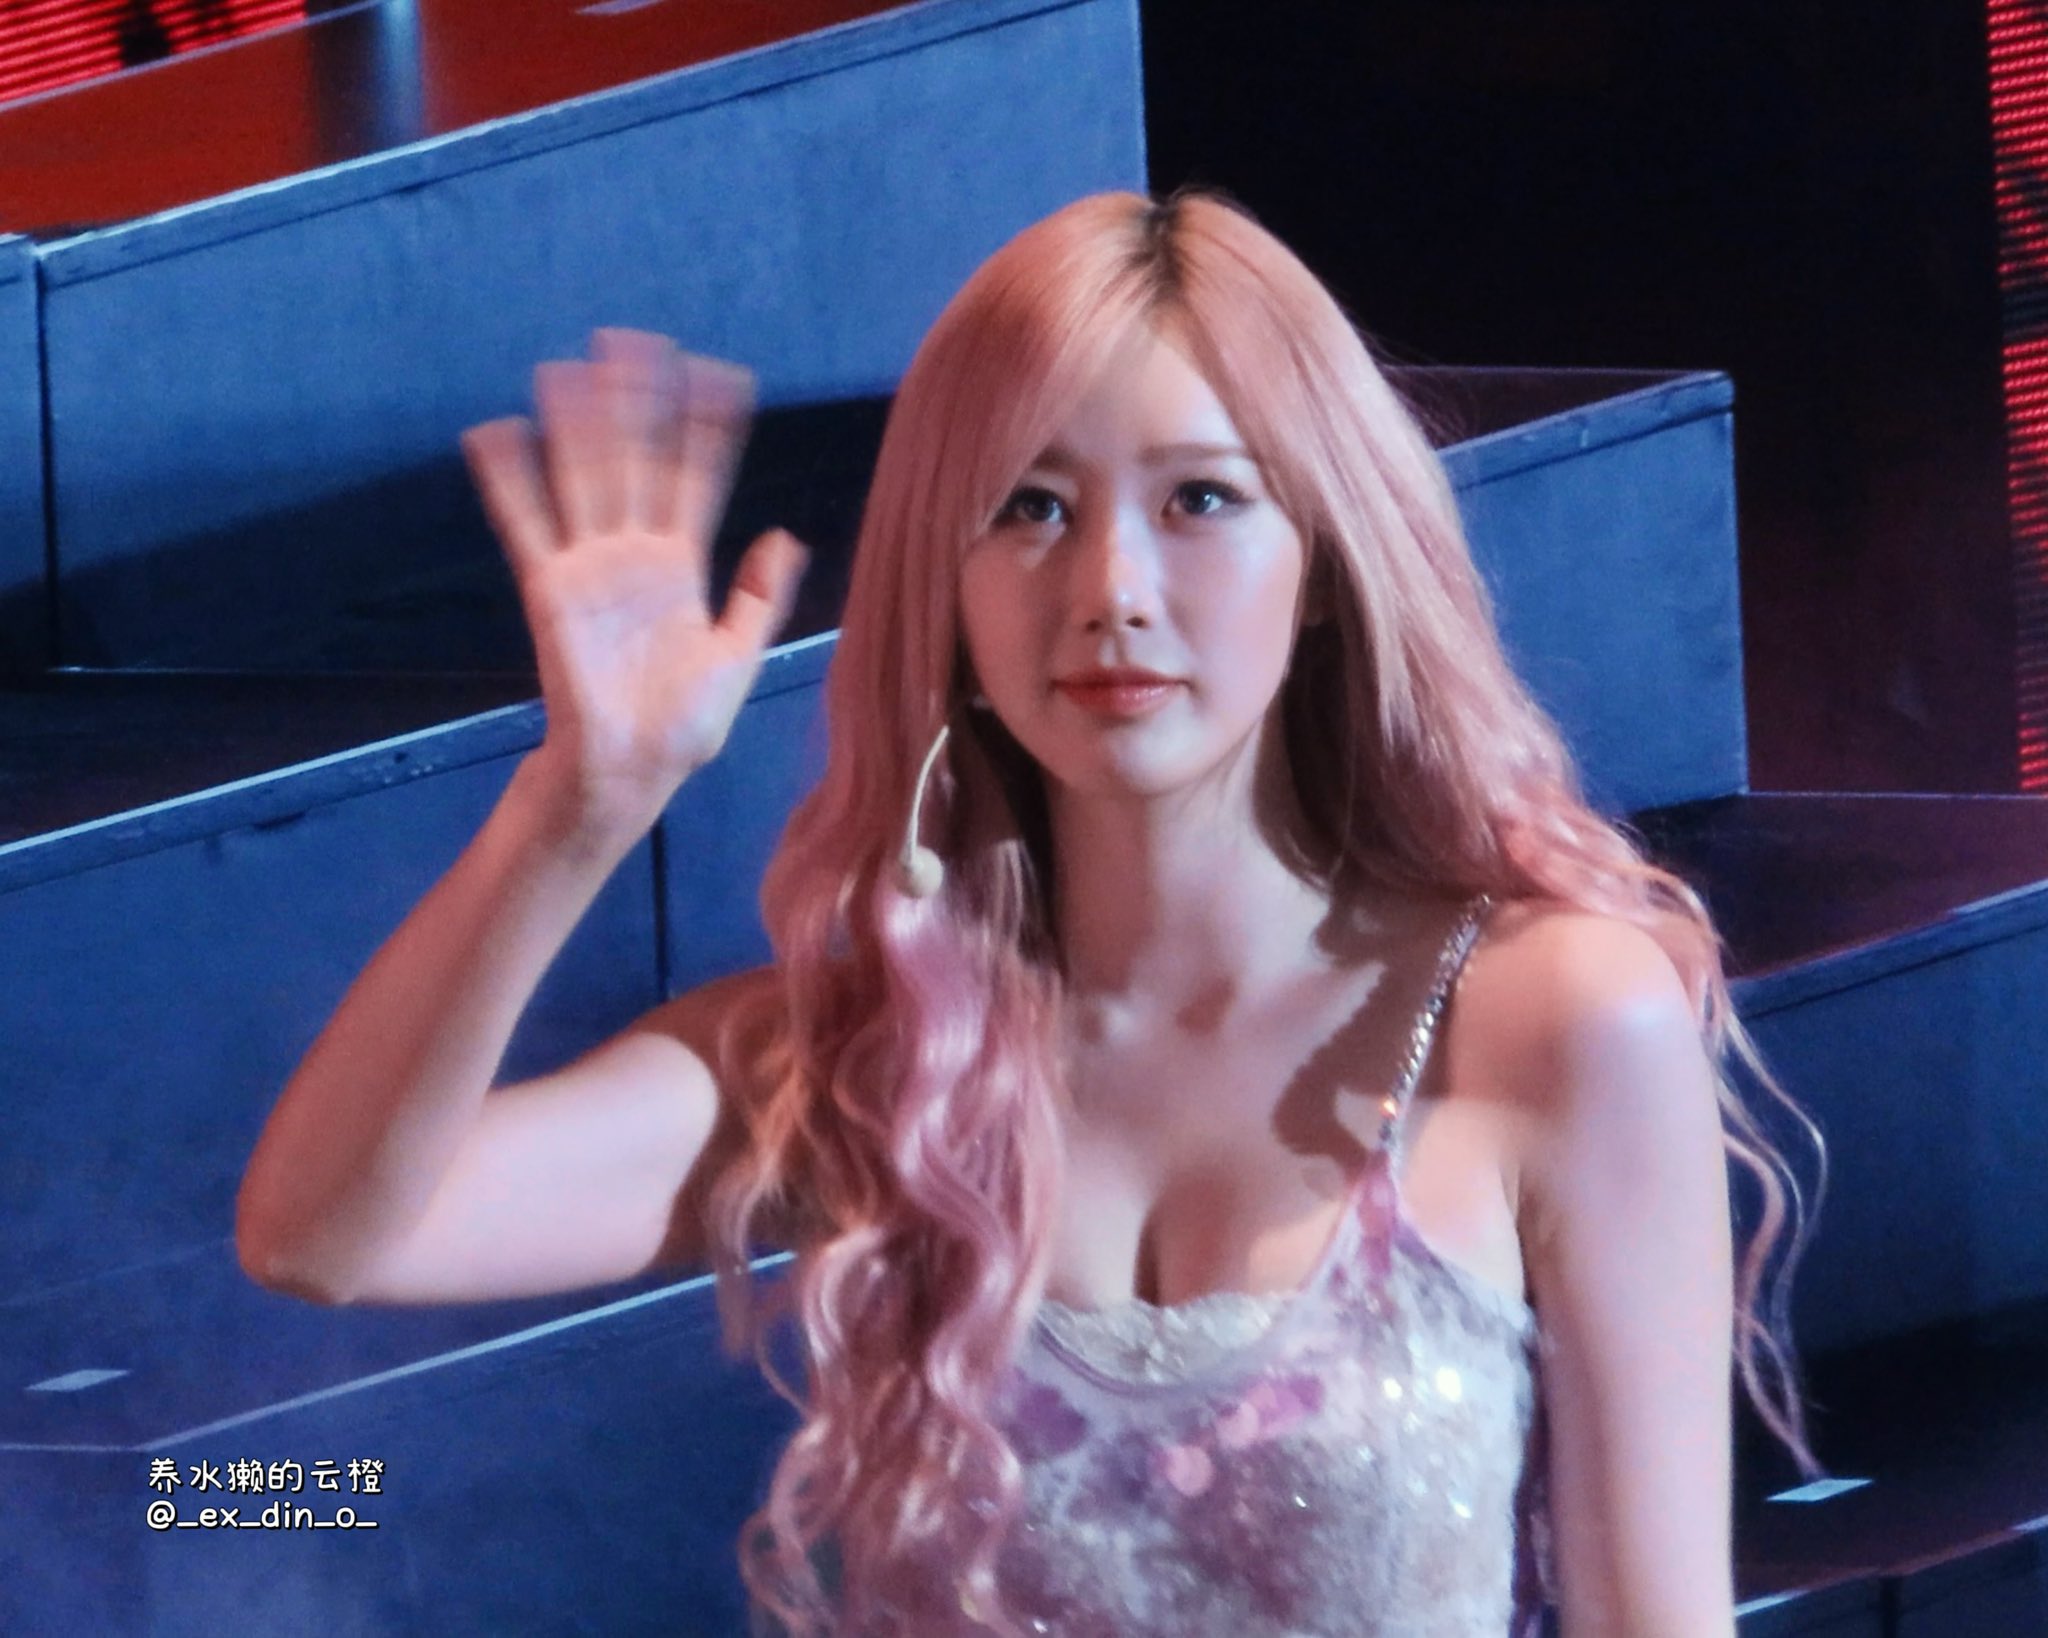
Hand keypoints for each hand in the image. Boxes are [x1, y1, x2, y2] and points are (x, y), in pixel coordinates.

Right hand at [462, 330, 808, 831]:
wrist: (632, 771)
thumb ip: (759, 596)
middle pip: (633, 459)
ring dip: (575, 423)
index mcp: (682, 566)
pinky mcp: (552, 589)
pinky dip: (509, 481)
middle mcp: (634, 554)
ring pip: (582, 477)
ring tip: (568, 365)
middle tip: (632, 337)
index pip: (694, 478)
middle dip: (633, 402)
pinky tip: (496, 434)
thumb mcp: (739, 656)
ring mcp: (591, 566)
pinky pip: (527, 524)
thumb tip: (784, 536)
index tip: (720, 374)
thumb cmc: (684, 726)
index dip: (706, 427)